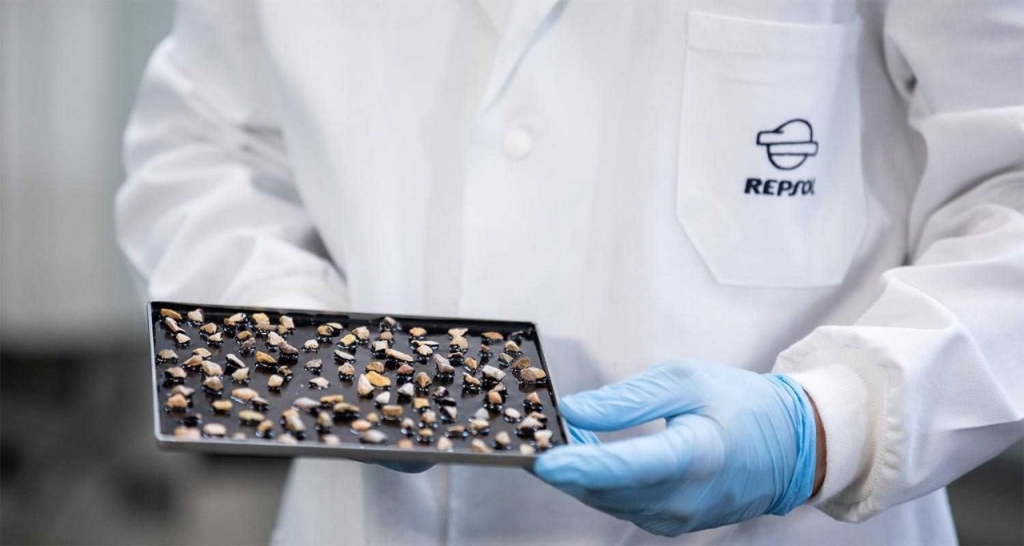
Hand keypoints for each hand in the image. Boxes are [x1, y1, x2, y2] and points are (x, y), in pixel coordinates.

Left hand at [534, 361, 818, 536]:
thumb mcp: (686, 380)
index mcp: (694, 457)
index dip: (577, 464)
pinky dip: (597, 480)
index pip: (624, 468)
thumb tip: (574, 410)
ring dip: (575, 471)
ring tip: (555, 434)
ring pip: (606, 499)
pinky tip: (585, 452)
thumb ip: (627, 399)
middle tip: (530, 432)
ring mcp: (676, 519)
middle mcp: (683, 499)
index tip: (539, 457)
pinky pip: (620, 504)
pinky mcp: (670, 524)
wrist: (790, 447)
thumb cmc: (742, 405)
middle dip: (561, 463)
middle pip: (604, 488)